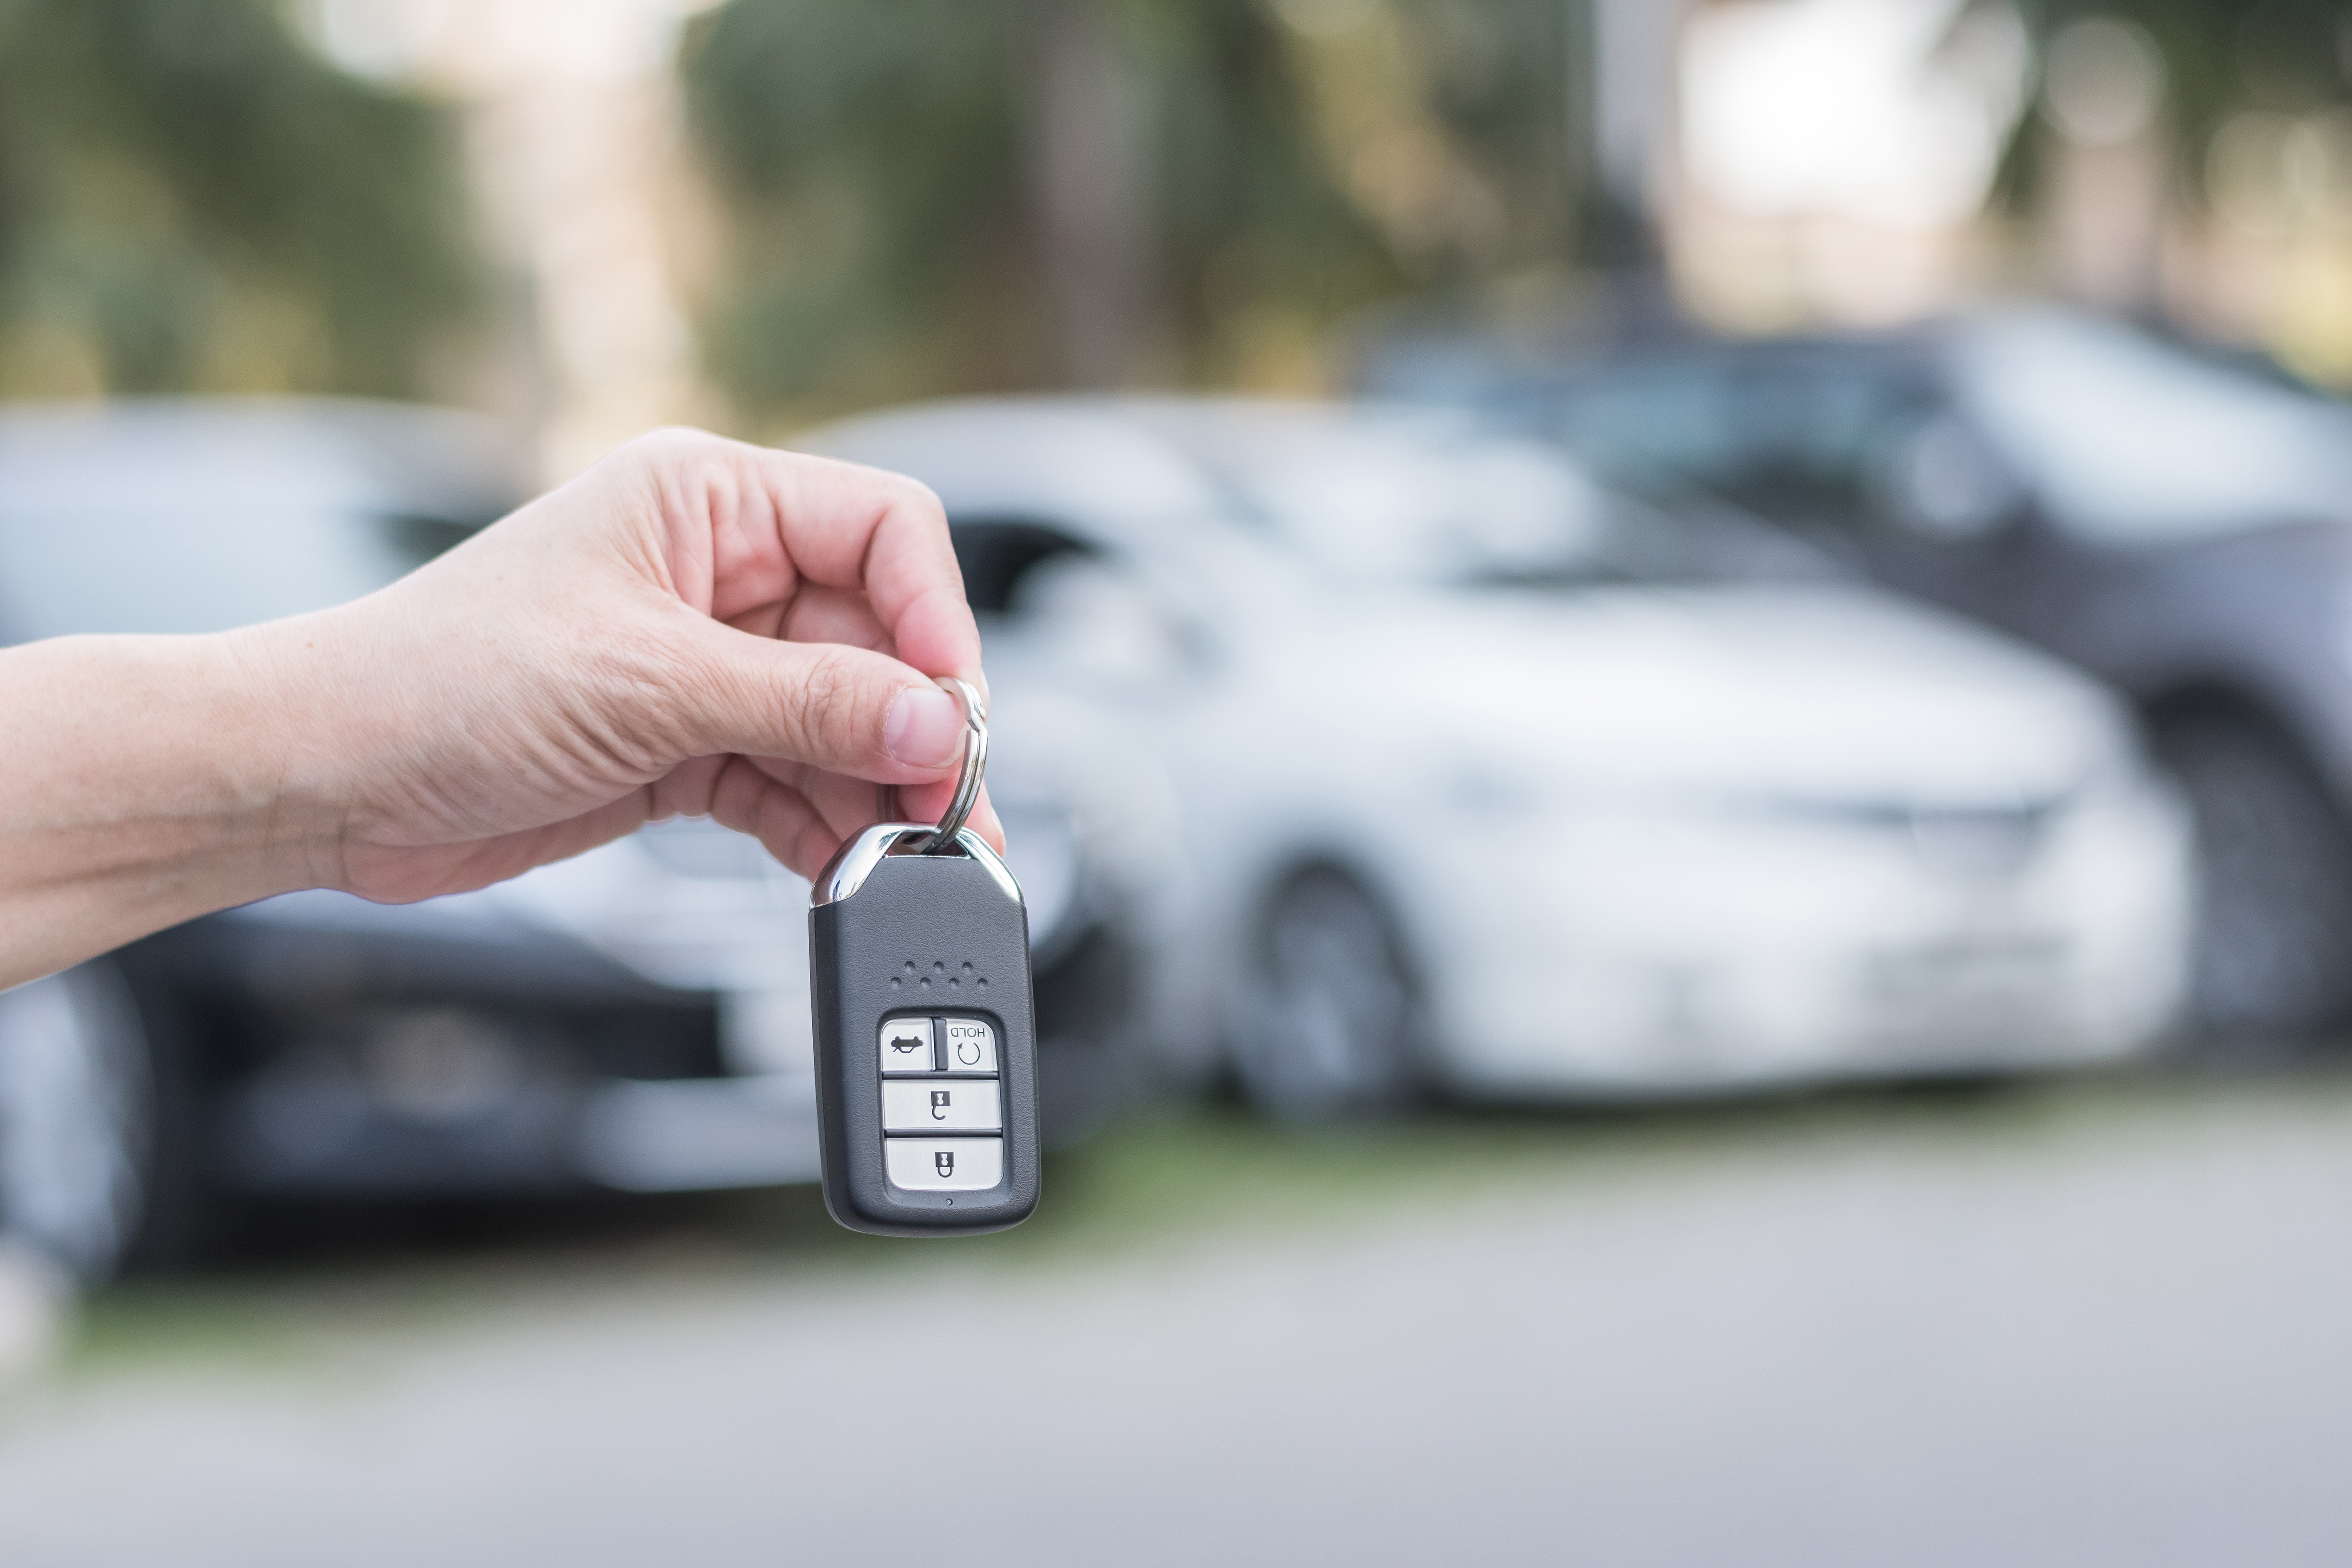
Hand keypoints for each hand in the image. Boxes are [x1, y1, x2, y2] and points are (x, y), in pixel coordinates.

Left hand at [268, 428, 1000, 899]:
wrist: (324, 778)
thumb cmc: (442, 681)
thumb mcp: (650, 685)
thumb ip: (808, 704)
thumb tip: (938, 726)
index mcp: (709, 501)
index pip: (885, 530)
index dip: (936, 621)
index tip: (953, 715)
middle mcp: (720, 573)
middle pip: (877, 641)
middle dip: (916, 731)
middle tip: (953, 815)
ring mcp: (706, 665)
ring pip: (843, 726)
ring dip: (879, 796)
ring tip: (913, 861)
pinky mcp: (686, 746)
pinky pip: (792, 784)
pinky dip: (823, 830)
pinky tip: (846, 872)